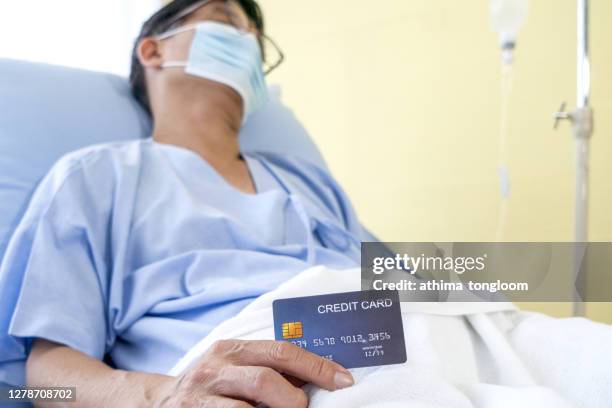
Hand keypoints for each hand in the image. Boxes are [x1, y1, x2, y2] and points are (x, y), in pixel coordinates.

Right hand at [156, 339, 353, 406]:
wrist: (157, 404)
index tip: (344, 381)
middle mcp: (215, 368)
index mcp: (232, 349)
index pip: (282, 351)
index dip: (317, 366)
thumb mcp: (235, 367)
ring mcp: (200, 397)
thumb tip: (319, 374)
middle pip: (265, 380)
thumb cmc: (211, 386)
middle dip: (293, 400)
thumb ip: (269, 367)